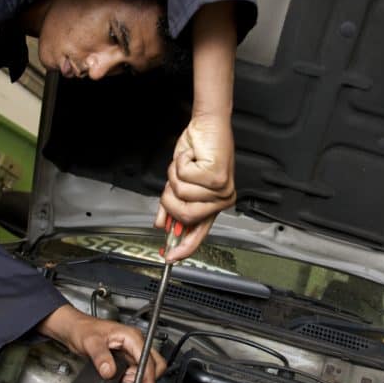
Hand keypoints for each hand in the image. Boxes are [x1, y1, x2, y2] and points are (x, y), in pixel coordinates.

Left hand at [37, 305, 166, 382]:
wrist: (75, 329)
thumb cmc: (83, 329)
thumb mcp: (90, 342)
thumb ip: (101, 357)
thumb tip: (110, 372)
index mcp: (131, 336)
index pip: (147, 360)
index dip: (148, 379)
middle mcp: (135, 342)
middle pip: (155, 364)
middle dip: (147, 379)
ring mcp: (132, 349)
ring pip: (146, 368)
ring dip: (138, 379)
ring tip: (121, 380)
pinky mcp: (127, 357)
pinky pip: (137, 370)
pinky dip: (133, 378)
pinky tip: (121, 379)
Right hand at [154, 1, 237, 261]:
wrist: (207, 125)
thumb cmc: (197, 151)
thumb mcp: (180, 182)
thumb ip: (172, 206)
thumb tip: (162, 225)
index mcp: (213, 206)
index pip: (199, 233)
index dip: (183, 247)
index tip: (168, 257)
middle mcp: (221, 201)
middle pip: (183, 215)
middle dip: (169, 198)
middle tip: (172, 181)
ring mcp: (221, 190)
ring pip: (181, 195)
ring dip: (174, 176)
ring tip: (186, 164)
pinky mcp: (217, 177)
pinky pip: (184, 178)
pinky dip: (180, 163)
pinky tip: (192, 156)